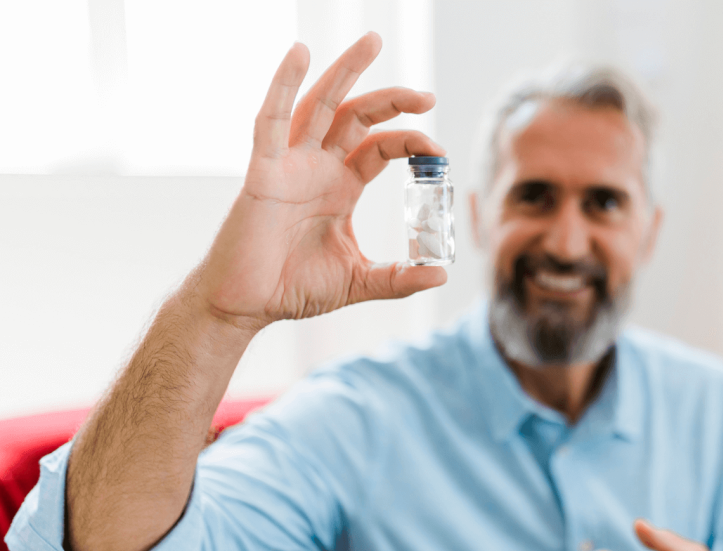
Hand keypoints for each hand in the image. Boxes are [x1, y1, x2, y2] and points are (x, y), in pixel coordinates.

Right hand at [197, 33, 446, 329]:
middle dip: (391, 100)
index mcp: (340, 187)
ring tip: (372, 42)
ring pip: (319, 106)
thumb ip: (400, 278)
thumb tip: (442, 273)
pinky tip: (299, 55)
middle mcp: (317, 168)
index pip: (380, 148)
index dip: (409, 140)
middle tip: (426, 95)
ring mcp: (290, 166)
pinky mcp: (262, 172)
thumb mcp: (358, 280)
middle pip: (356, 116)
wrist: (248, 305)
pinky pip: (270, 122)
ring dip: (345, 72)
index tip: (438, 151)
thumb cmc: (294, 288)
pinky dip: (282, 85)